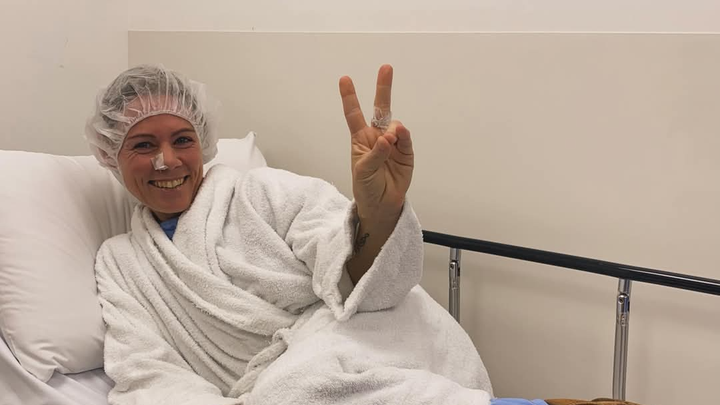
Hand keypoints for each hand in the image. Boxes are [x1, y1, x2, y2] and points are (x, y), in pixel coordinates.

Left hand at [339, 64, 413, 224]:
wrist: (382, 205)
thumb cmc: (366, 187)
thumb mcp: (363, 171)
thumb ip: (375, 154)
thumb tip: (388, 137)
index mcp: (361, 139)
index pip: (354, 114)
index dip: (350, 97)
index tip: (345, 79)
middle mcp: (377, 137)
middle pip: (380, 108)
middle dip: (384, 88)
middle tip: (386, 68)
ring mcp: (393, 143)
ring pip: (395, 125)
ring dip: (393, 130)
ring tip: (389, 142)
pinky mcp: (406, 152)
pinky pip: (405, 138)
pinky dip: (403, 136)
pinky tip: (398, 137)